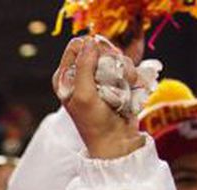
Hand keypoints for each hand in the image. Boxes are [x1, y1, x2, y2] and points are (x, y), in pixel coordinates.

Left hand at [54, 35, 146, 160]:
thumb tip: (90, 41)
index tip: (100, 59)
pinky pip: (127, 66)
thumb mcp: (84, 95)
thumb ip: (84, 67)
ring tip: (125, 85)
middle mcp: (81, 75)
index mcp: (65, 77)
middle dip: (111, 58)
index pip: (77, 45)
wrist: (115, 140)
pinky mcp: (115, 81)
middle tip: (115, 74)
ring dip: (125, 69)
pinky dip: (131, 74)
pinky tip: (130, 86)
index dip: (91, 48)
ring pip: (116, 56)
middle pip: (100, 47)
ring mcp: (99, 77)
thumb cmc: (94, 122)